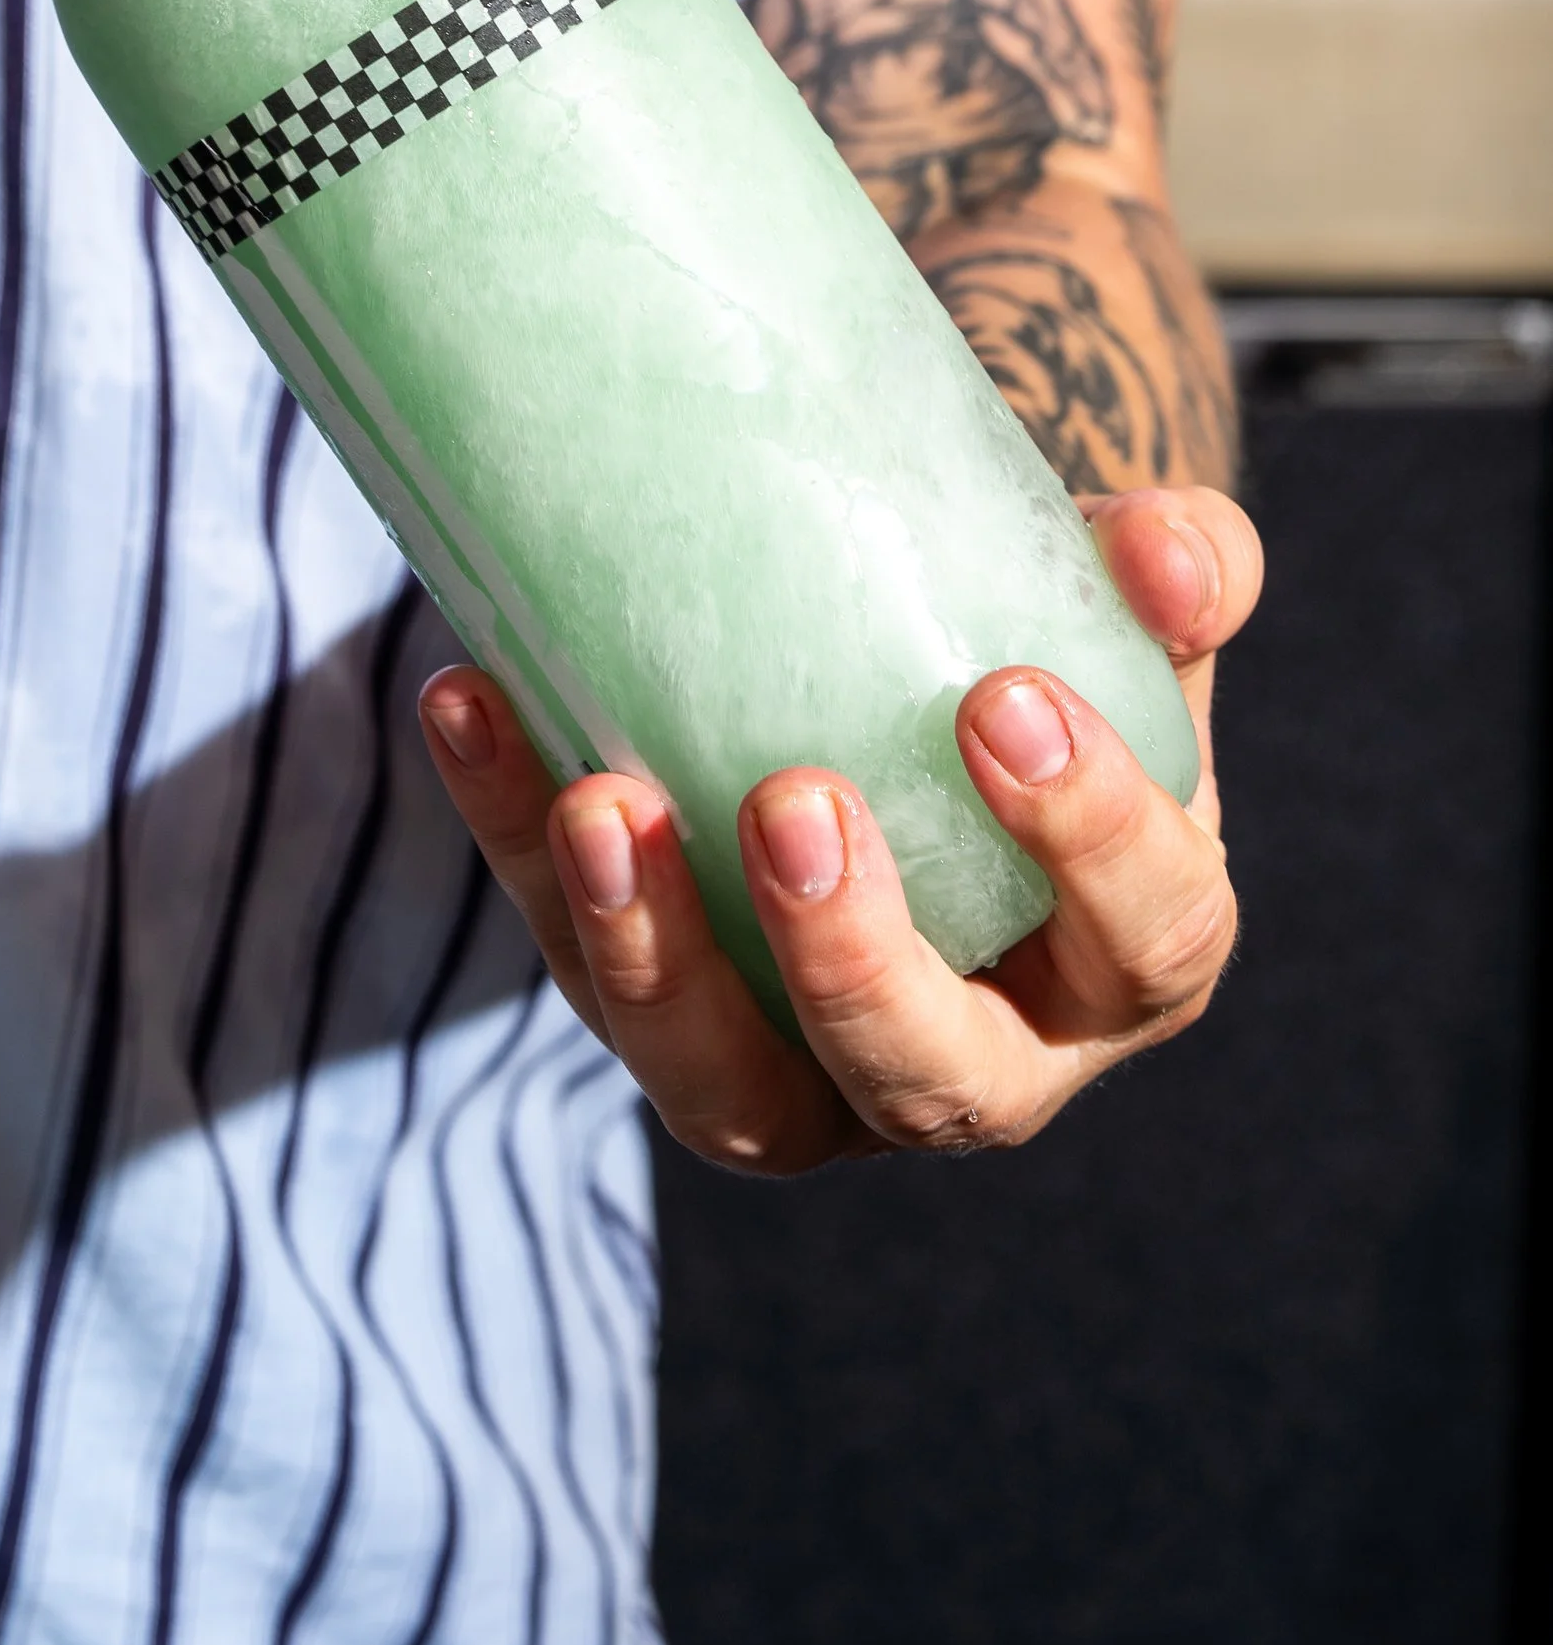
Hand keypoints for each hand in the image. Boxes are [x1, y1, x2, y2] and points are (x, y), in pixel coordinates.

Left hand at [418, 484, 1259, 1171]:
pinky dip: (518, 844)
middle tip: (791, 799)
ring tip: (607, 800)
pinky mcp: (672, 1024)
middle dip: (853, 962)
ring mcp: (812, 1072)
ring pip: (735, 1094)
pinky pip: (583, 964)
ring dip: (656, 958)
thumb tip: (1173, 549)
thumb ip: (1166, 570)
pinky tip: (471, 704)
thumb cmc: (1037, 656)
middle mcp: (985, 1059)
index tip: (998, 697)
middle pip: (933, 1082)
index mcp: (1129, 957)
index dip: (1087, 836)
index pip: (1149, 935)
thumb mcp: (1119, 617)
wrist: (920, 690)